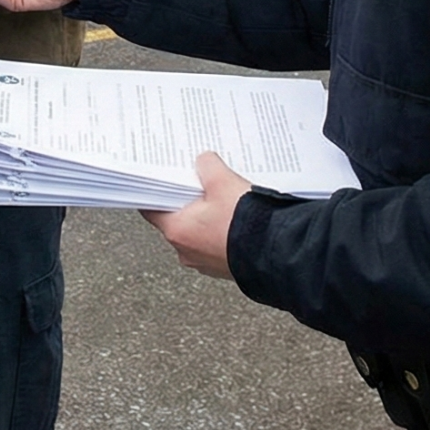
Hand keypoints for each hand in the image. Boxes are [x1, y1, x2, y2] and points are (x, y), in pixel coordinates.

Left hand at [140, 153, 249, 280]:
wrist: (277, 253)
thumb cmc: (246, 224)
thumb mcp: (223, 182)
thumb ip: (207, 166)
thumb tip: (204, 162)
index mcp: (176, 230)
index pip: (151, 208)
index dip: (156, 191)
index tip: (160, 179)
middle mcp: (186, 251)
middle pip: (177, 218)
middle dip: (187, 200)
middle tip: (198, 182)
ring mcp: (205, 262)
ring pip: (198, 232)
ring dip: (207, 216)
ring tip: (223, 199)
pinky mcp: (224, 267)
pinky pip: (216, 243)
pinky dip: (221, 231)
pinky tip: (235, 218)